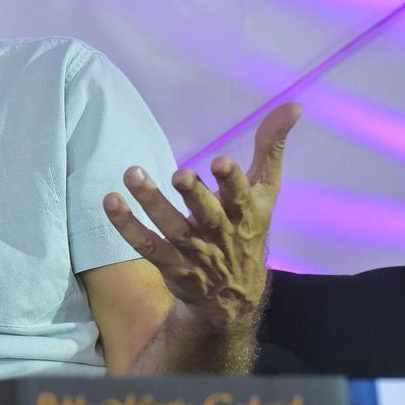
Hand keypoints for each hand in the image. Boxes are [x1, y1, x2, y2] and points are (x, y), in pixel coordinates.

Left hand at [102, 103, 301, 326]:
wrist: (233, 297)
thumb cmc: (247, 229)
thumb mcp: (266, 191)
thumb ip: (271, 148)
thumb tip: (294, 106)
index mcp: (247, 214)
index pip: (242, 198)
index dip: (232, 182)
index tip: (220, 162)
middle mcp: (221, 234)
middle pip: (207, 215)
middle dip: (194, 195)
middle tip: (180, 174)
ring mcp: (194, 252)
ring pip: (171, 228)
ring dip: (152, 202)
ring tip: (133, 174)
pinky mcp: (171, 265)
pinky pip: (147, 245)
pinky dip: (127, 226)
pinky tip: (111, 201)